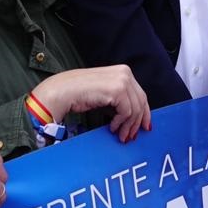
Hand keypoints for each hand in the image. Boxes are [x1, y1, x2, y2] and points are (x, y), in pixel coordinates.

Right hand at [36, 65, 150, 142]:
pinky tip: (112, 128)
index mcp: (122, 71)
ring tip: (121, 135)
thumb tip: (132, 117)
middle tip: (131, 136)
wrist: (62, 91)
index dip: (144, 112)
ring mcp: (122, 80)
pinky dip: (121, 123)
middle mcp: (125, 73)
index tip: (144, 126)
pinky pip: (127, 112)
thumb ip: (119, 100)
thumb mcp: (104, 93)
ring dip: (128, 126)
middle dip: (138, 122)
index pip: (141, 94)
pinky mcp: (118, 90)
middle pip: (141, 102)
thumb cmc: (78, 93)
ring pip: (136, 109)